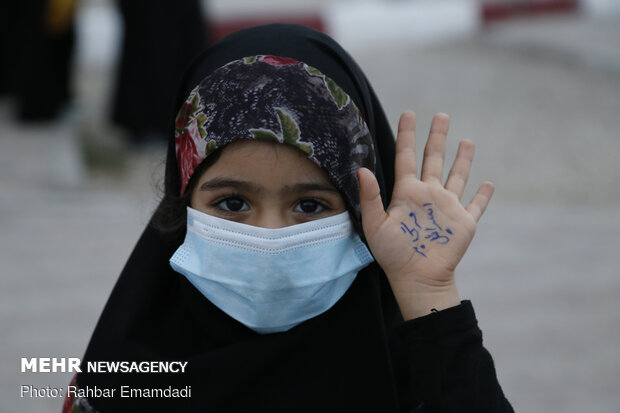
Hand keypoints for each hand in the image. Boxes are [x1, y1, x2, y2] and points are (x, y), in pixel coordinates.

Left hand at [358, 112, 493, 319]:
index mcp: (406, 193)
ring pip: (456, 176)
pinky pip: (476, 205)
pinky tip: (488, 183)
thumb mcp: (375, 225)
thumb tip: (361, 170)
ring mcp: (447, 207)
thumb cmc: (392, 255)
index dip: (406, 136)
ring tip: (467, 140)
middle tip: (441, 115)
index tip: (409, 114)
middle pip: (433, 159)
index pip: (406, 157)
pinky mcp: (464, 222)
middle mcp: (427, 195)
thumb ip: (370, 197)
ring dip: (462, 159)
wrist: (417, 279)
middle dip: (437, 137)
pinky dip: (483, 195)